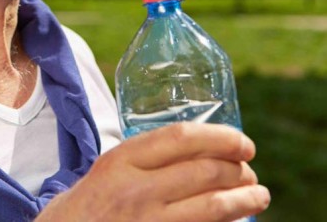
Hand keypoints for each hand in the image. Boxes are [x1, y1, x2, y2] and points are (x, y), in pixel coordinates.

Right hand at [37, 123, 269, 221]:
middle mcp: (137, 189)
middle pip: (203, 172)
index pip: (181, 138)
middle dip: (238, 168)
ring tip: (259, 193)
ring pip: (212, 207)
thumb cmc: (92, 199)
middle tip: (249, 167)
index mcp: (123, 159)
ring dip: (244, 199)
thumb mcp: (112, 165)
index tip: (242, 141)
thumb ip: (148, 155)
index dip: (220, 137)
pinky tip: (238, 219)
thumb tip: (200, 146)